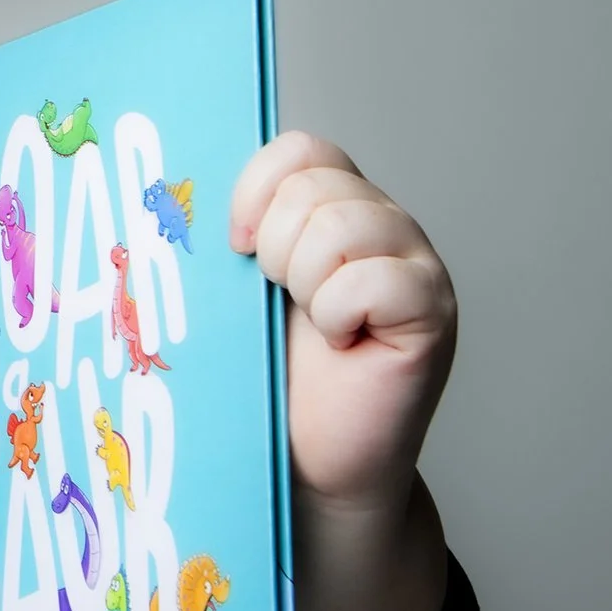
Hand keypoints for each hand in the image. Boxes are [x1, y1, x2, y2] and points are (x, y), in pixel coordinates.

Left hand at [229, 131, 456, 516]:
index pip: (301, 149)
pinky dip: (339, 314)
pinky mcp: (432, 308)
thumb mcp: (238, 290)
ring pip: (342, 223)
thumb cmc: (268, 377)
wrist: (308, 461)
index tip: (237, 248)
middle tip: (283, 301)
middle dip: (276, 248)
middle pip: (314, 185)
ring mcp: (415, 263)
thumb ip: (235, 234)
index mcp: (333, 206)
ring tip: (316, 325)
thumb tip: (179, 194)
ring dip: (306, 282)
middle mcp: (382, 223)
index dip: (256, 191)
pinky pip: (374, 280)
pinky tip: (344, 344)